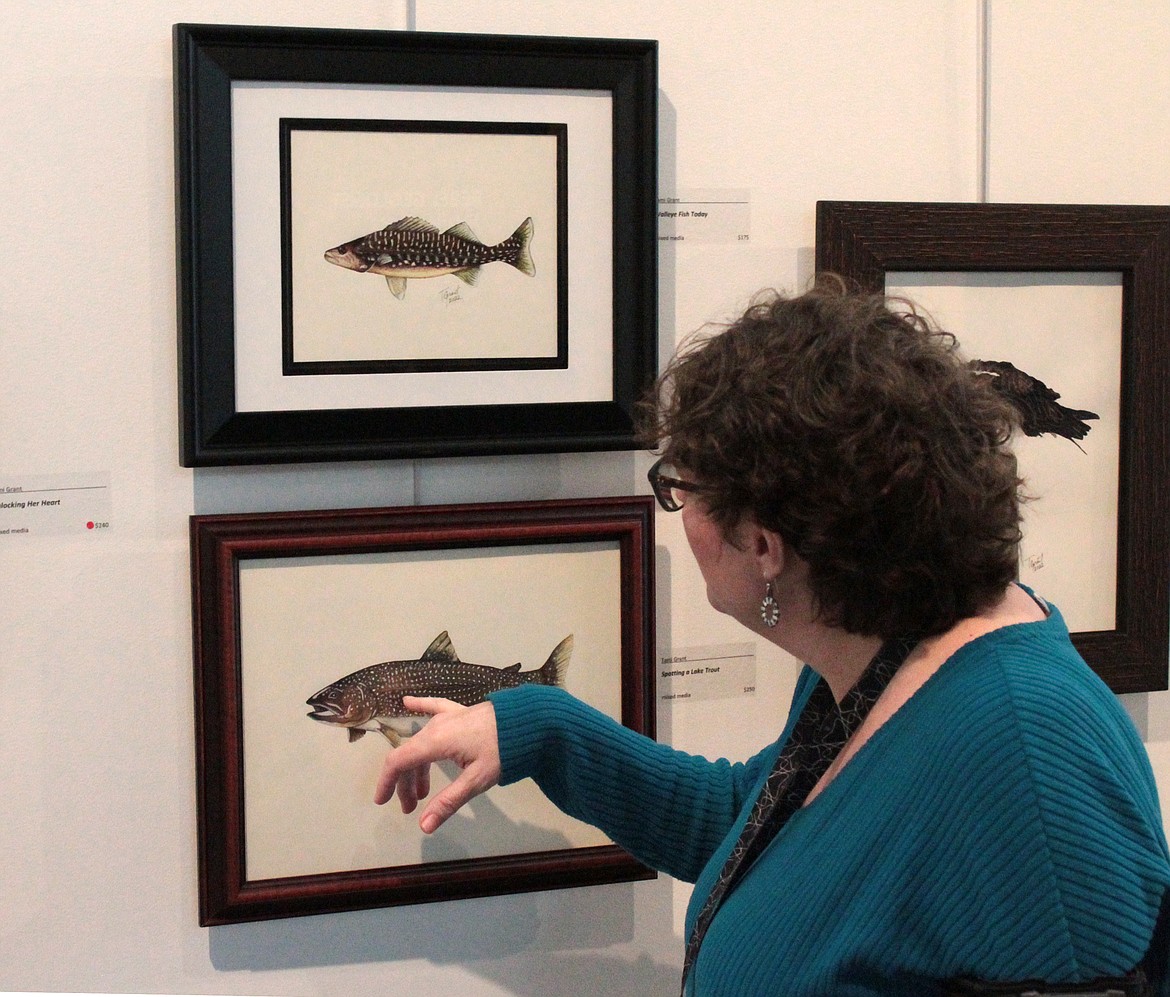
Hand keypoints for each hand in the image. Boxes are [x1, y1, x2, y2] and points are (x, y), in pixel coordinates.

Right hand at [373, 696, 500, 833]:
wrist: (528, 721)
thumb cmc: (503, 750)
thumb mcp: (476, 780)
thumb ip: (448, 801)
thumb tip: (423, 826)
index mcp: (435, 742)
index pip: (399, 761)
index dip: (386, 782)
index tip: (382, 800)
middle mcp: (435, 727)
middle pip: (409, 755)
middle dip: (405, 783)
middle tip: (410, 807)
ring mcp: (447, 717)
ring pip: (421, 742)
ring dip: (416, 767)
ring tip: (422, 793)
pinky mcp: (459, 712)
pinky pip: (434, 707)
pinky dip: (420, 706)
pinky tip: (407, 701)